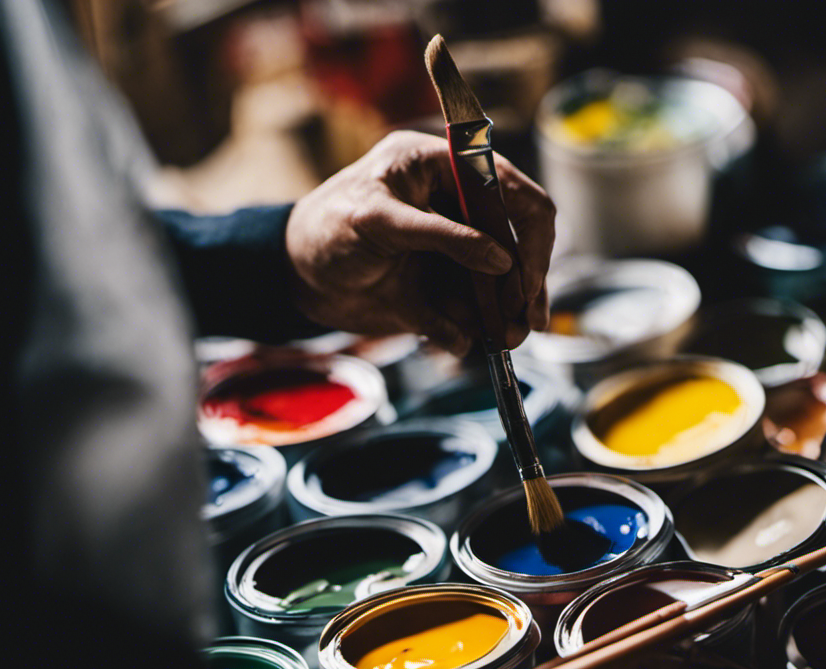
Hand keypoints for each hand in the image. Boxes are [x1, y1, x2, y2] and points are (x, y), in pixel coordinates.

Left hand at [285, 130, 554, 354]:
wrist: (294, 278)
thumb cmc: (326, 228)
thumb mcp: (380, 222)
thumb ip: (442, 236)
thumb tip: (501, 260)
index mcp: (445, 170)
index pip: (512, 192)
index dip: (531, 236)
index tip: (528, 280)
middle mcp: (457, 210)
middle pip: (517, 244)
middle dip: (525, 286)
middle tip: (525, 321)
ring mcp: (453, 255)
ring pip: (499, 286)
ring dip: (506, 316)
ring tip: (504, 340)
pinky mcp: (441, 294)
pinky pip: (469, 317)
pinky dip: (470, 334)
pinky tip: (460, 342)